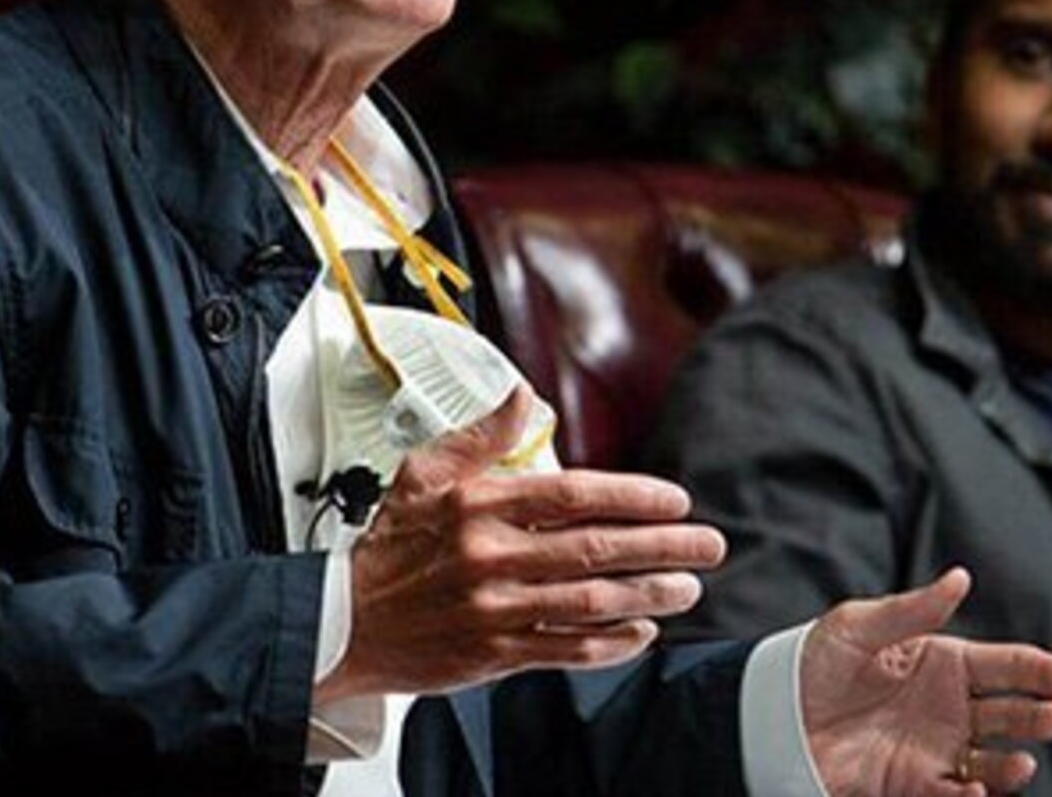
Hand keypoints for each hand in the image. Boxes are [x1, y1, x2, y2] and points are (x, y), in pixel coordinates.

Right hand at [317, 385, 726, 702]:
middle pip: (595, 549)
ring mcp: (495, 609)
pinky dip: (610, 644)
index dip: (633, 496)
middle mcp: (492, 557)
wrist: (343, 621)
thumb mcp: (424, 472)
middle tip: (707, 544)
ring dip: (647, 594)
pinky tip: (641, 632)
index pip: (574, 495)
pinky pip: (566, 651)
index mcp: (480, 505)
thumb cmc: (389, 546)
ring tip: (687, 587)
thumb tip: (523, 397)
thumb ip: (481, 436)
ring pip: (590, 602)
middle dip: (662, 546)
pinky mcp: (494, 654)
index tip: (674, 500)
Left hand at [802, 569, 1051, 796]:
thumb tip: (960, 577)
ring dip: (1015, 763)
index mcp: (943, 661)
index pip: (1008, 665)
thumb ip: (911, 610)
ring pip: (995, 760)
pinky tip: (971, 787)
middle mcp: (949, 706)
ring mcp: (936, 748)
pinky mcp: (915, 785)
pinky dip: (972, 795)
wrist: (770, 718)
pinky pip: (956, 794)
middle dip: (1039, 716)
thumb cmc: (811, 662)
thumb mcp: (857, 627)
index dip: (1044, 671)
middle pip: (1013, 713)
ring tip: (1020, 762)